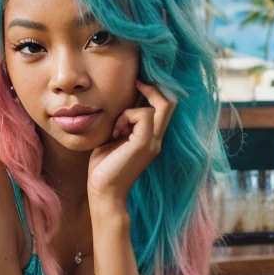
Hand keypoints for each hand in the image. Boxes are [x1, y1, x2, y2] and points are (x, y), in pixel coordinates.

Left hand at [87, 80, 176, 203]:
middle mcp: (156, 140)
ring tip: (115, 129)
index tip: (137, 84)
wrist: (103, 193)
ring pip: (155, 107)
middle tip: (138, 81)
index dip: (154, 92)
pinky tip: (115, 133)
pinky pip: (142, 115)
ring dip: (129, 111)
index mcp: (149, 140)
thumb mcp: (112, 140)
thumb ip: (120, 124)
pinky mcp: (144, 143)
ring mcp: (153, 142)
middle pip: (170, 104)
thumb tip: (119, 107)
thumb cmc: (103, 169)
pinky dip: (126, 117)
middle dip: (154, 89)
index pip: (163, 109)